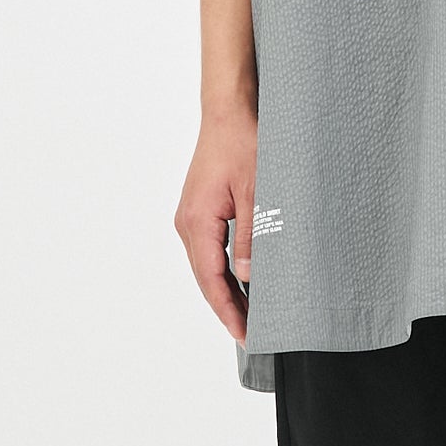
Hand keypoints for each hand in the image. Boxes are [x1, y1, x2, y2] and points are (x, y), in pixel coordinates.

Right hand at [176, 106, 258, 341]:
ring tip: (248, 314)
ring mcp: (189, 216)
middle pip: (205, 278)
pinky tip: (239, 280)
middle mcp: (187, 222)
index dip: (229, 311)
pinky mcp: (198, 209)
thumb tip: (249, 277)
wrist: (229, 111)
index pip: (212, 280)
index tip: (245, 334)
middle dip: (226, 307)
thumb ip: (252, 237)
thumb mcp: (258, 193)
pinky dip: (221, 269)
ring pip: (205, 265)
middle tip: (250, 334)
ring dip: (224, 290)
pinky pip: (207, 249)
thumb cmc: (244, 143)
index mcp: (198, 221)